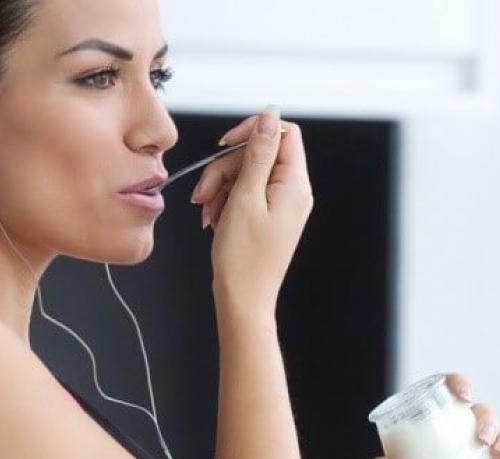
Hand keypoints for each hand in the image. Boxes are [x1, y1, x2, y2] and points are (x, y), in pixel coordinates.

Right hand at [189, 105, 311, 316]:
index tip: (225, 145)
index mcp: (295, 185)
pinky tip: (213, 219)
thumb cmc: (243, 258)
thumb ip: (259, 154)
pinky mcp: (267, 216)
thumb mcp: (246, 197)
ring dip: (220, 186)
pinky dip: (225, 201)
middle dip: (226, 168)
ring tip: (207, 210)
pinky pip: (244, 193)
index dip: (253, 131)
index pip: (283, 133)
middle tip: (205, 191)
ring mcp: (281, 204)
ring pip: (246, 173)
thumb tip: (270, 116)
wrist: (243, 301)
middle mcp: (293, 192)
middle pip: (259, 154)